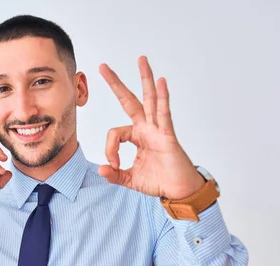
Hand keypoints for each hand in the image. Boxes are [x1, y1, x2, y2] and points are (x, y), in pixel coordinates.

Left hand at [97, 56, 204, 199]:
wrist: (178, 191)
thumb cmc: (159, 181)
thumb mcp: (129, 179)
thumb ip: (114, 174)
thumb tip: (100, 170)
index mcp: (137, 136)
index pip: (115, 132)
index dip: (109, 148)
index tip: (112, 164)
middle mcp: (147, 128)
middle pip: (130, 100)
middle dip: (117, 83)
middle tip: (104, 66)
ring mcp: (158, 129)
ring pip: (150, 99)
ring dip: (145, 79)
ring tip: (141, 60)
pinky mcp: (168, 135)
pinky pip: (164, 113)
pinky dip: (163, 98)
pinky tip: (161, 82)